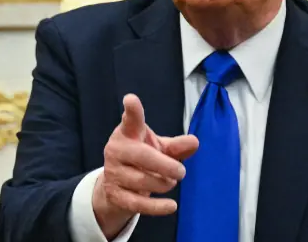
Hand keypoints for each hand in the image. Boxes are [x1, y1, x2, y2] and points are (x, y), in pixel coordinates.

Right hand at [92, 94, 198, 237]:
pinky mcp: (114, 194)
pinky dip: (158, 207)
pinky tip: (171, 206)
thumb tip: (194, 142)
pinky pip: (139, 204)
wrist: (116, 184)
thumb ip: (176, 146)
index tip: (131, 100)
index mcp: (128, 132)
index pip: (131, 119)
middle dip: (166, 165)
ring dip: (164, 184)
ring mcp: (113, 172)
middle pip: (144, 157)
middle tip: (181, 171)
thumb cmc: (142, 158)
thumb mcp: (159, 148)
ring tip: (169, 182)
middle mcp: (116, 149)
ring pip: (144, 181)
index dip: (132, 110)